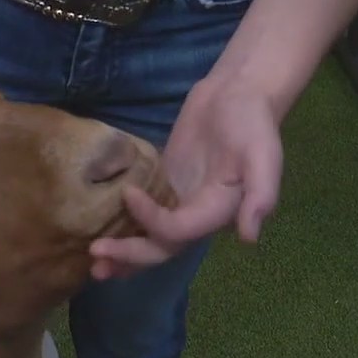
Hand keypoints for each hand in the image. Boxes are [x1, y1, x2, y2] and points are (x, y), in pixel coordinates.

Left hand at [89, 76, 285, 279]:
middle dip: (130, 255)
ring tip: (94, 263)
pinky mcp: (163, 188)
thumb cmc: (253, 122)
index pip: (179, 230)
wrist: (237, 94)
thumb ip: (261, 194)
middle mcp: (197, 216)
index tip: (128, 194)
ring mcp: (178, 204)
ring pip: (150, 238)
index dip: (152, 221)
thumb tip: (249, 237)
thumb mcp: (264, 153)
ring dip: (124, 254)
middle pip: (162, 247)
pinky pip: (142, 216)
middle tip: (96, 255)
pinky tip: (96, 233)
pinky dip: (124, 228)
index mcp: (219, 212)